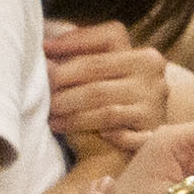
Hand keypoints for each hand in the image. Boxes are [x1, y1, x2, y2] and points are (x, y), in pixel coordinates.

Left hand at [39, 17, 168, 157]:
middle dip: (62, 76)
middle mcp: (153, 74)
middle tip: (40, 85)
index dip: (75, 40)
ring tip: (48, 111)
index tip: (44, 48)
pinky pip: (108, 122)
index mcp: (144, 56)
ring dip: (68, 105)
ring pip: (99, 97)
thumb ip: (81, 61)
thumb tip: (45, 51)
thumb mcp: (101, 82)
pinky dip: (83, 123)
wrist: (130, 157)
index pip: (108, 36)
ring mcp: (154, 100)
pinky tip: (62, 126)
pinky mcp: (148, 126)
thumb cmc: (109, 110)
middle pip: (97, 67)